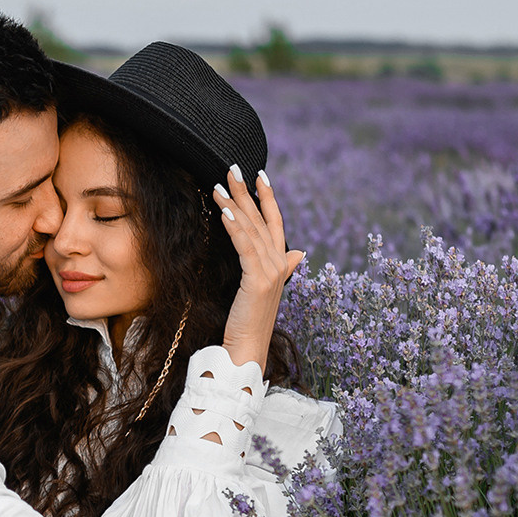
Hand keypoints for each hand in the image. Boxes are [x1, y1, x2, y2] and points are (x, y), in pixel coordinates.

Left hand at [214, 166, 302, 370]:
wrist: (248, 349)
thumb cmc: (249, 322)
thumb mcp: (264, 290)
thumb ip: (281, 268)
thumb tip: (299, 253)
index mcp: (281, 264)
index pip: (275, 223)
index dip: (268, 198)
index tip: (260, 175)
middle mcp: (279, 264)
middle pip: (262, 220)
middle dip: (247, 192)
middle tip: (232, 168)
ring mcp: (270, 272)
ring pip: (251, 230)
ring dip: (235, 204)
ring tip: (218, 185)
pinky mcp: (258, 281)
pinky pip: (245, 247)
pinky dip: (235, 228)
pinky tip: (225, 212)